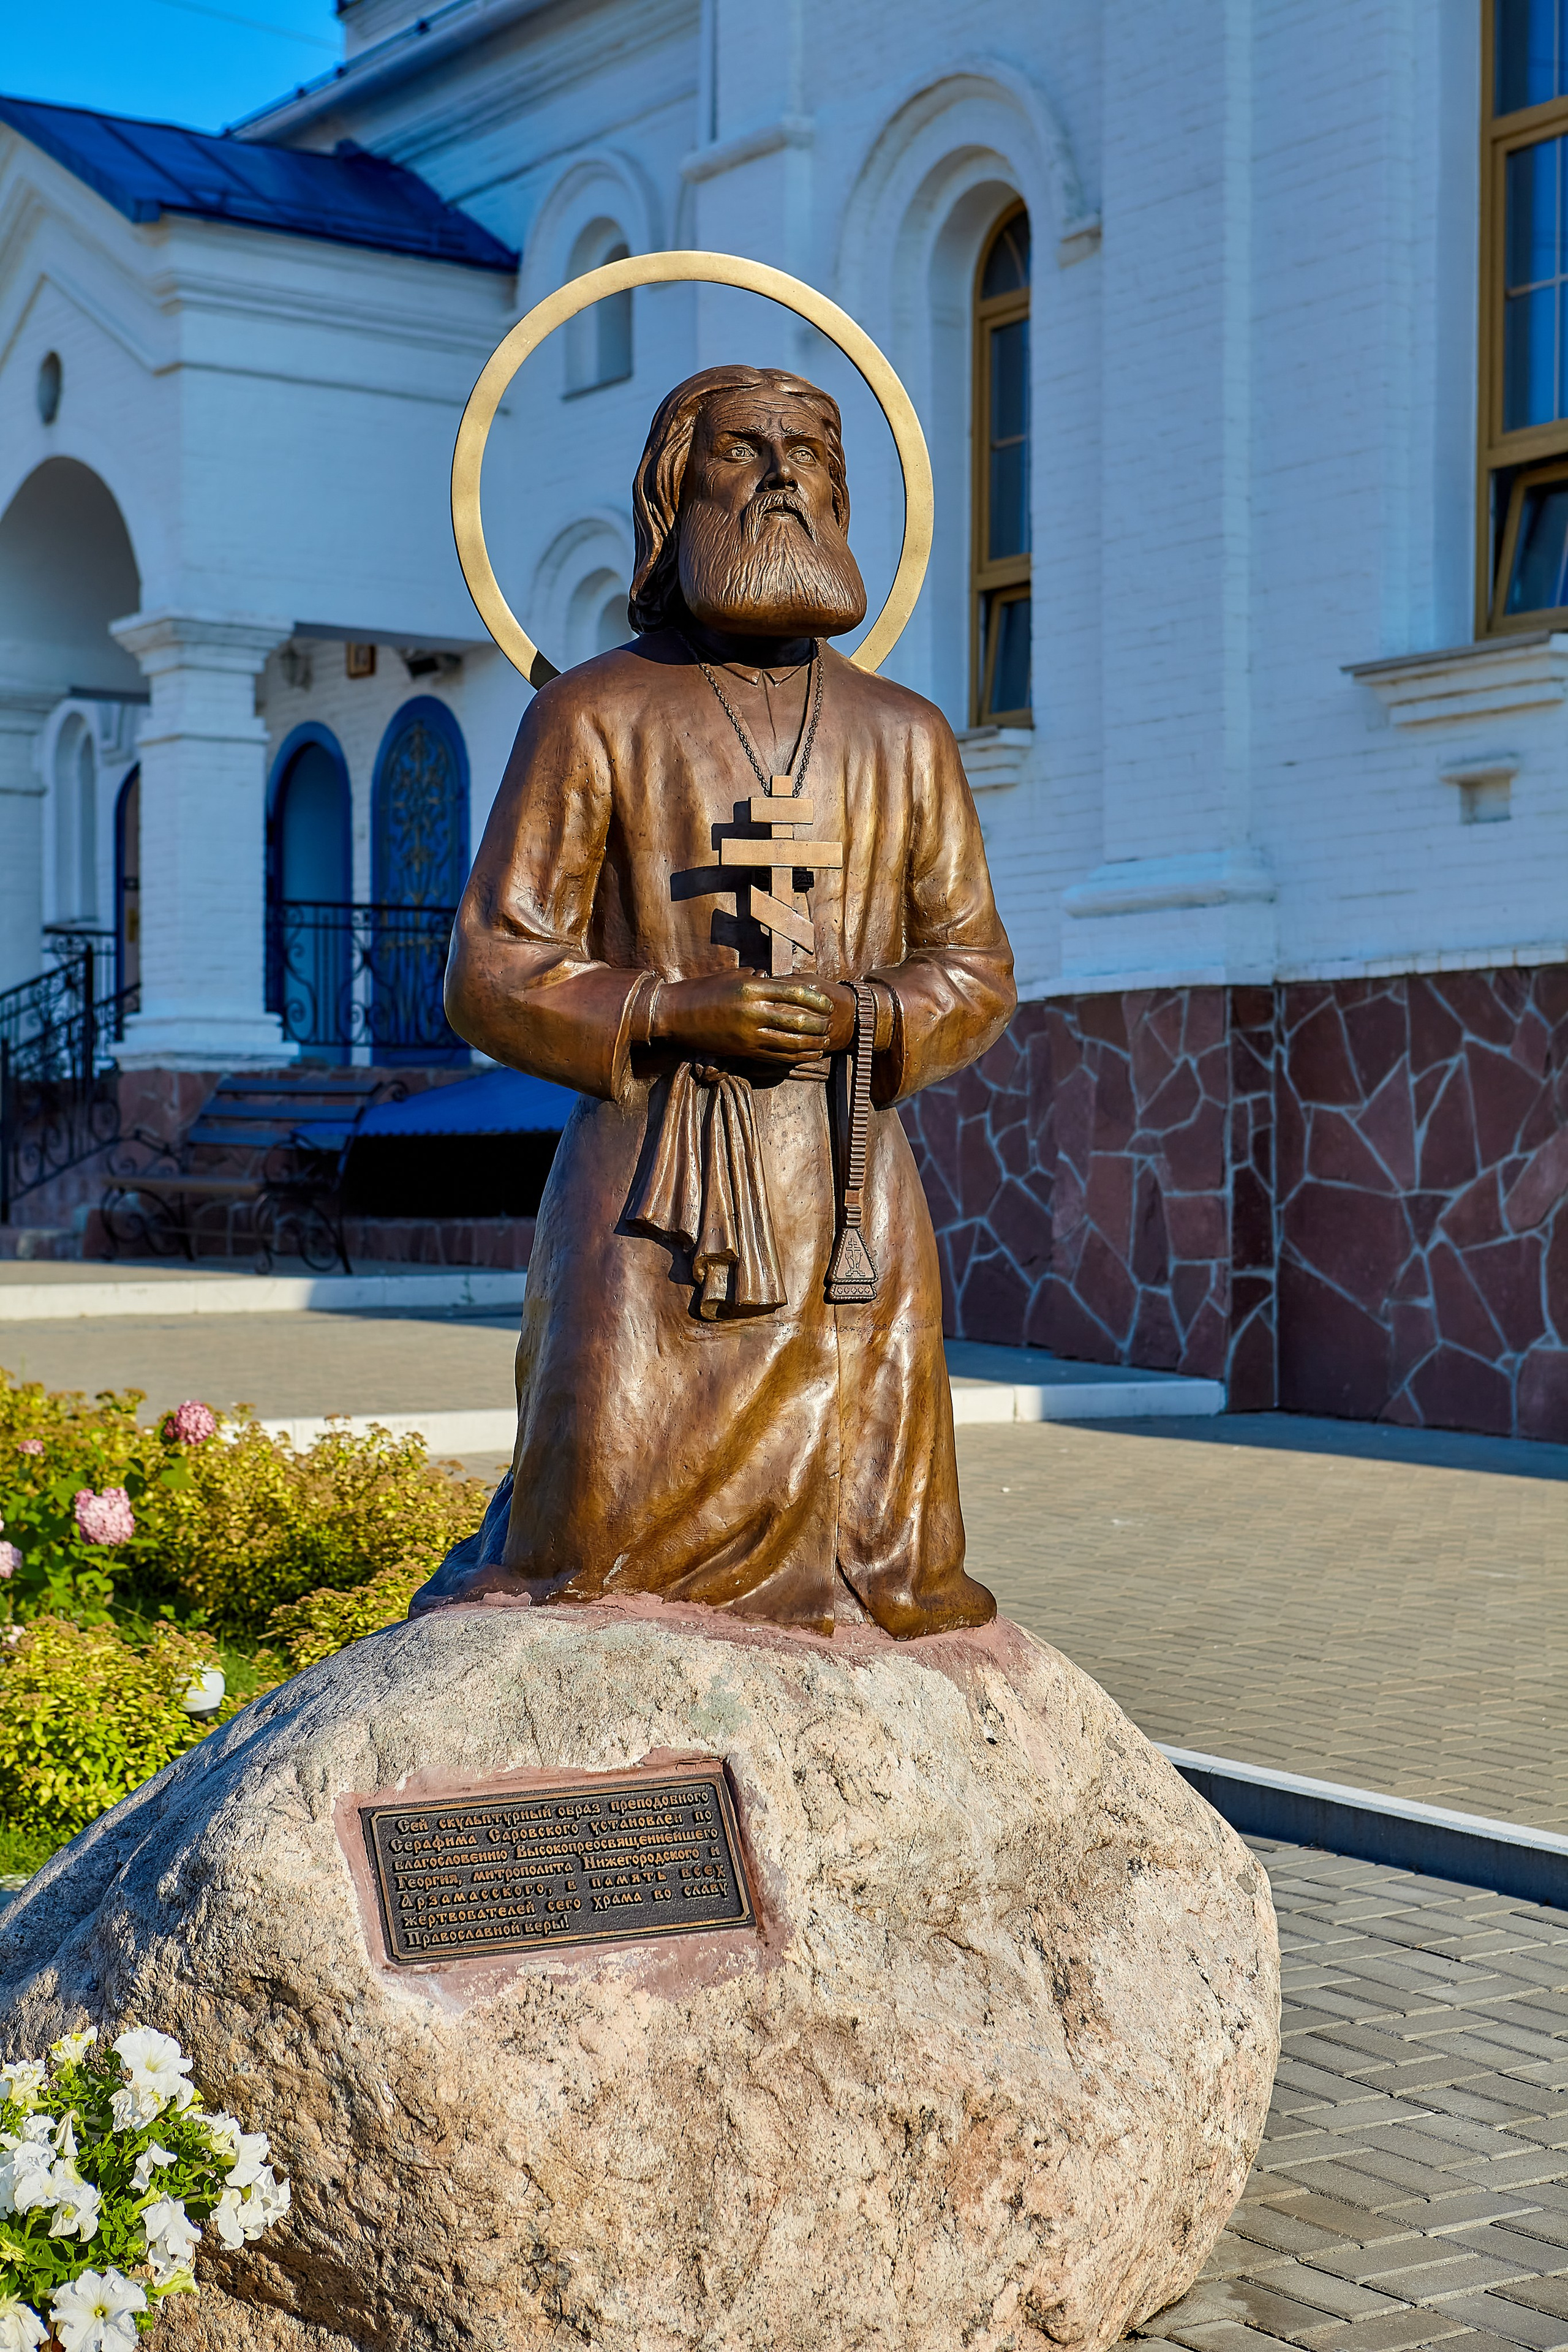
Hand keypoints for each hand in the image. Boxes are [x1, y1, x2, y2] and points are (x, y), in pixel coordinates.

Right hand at [652, 975, 854, 1063]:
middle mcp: (752, 1011)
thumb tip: (782, 981)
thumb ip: (759, 979)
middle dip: (819, 1024)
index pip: (795, 993)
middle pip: (797, 1020)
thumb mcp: (732, 976)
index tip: (827, 1003)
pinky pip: (775, 1057)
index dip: (816, 1000)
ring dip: (812, 1044)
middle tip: (830, 1024)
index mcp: (751, 987)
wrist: (674, 1014)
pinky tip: (808, 1055)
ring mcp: (748, 1034)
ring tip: (824, 1041)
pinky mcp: (743, 1051)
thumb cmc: (704, 990)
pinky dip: (795, 1057)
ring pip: (790, 1043)